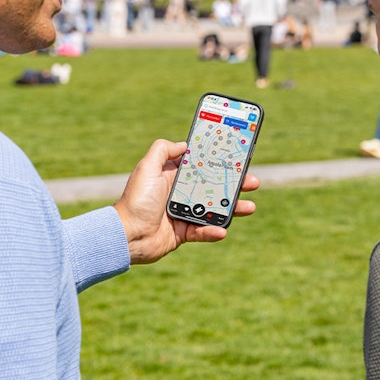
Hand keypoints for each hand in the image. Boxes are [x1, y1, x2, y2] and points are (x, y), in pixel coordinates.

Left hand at [114, 139, 258, 264]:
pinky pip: (203, 231)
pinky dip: (213, 231)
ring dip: (233, 208)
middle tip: (253, 181)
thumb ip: (162, 150)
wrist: (127, 235)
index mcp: (174, 176)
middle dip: (235, 184)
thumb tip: (185, 144)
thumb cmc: (136, 200)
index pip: (202, 165)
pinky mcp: (184, 233)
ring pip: (215, 209)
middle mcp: (181, 193)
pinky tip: (223, 230)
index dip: (219, 161)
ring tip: (250, 206)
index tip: (237, 157)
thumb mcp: (147, 168)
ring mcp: (183, 213)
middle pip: (214, 186)